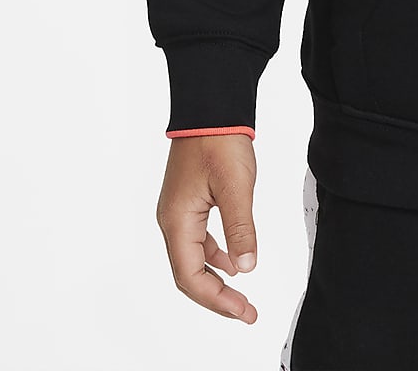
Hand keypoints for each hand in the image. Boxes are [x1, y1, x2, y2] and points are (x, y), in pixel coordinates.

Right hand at [156, 133, 259, 322]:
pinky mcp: (188, 200)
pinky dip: (214, 255)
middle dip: (216, 296)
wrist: (210, 105)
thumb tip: (245, 268)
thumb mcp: (236, 186)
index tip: (243, 311)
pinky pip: (198, 239)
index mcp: (177, 220)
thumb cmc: (218, 139)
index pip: (191, 276)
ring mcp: (178, 210)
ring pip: (192, 258)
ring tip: (241, 294)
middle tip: (245, 311)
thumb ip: (240, 229)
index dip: (216, 300)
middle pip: (188, 274)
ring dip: (215, 278)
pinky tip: (233, 259)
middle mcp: (171, 220)